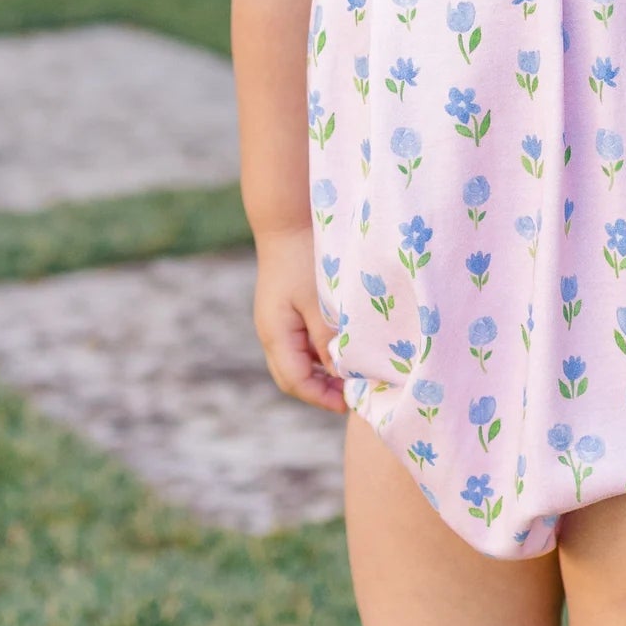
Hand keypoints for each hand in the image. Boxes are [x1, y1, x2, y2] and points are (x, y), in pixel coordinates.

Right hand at [252, 227, 347, 413]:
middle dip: (321, 392)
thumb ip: (329, 340)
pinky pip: (300, 345)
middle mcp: (270, 332)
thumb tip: (342, 374)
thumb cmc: (306, 258)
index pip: (296, 382)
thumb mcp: (321, 303)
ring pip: (296, 363)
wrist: (287, 221)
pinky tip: (342, 352)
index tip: (351, 404)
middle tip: (354, 396)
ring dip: (321, 374)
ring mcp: (275, 322)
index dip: (322, 398)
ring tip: (352, 377)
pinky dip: (319, 356)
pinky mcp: (284, 312)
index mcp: (275, 333)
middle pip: (292, 378)